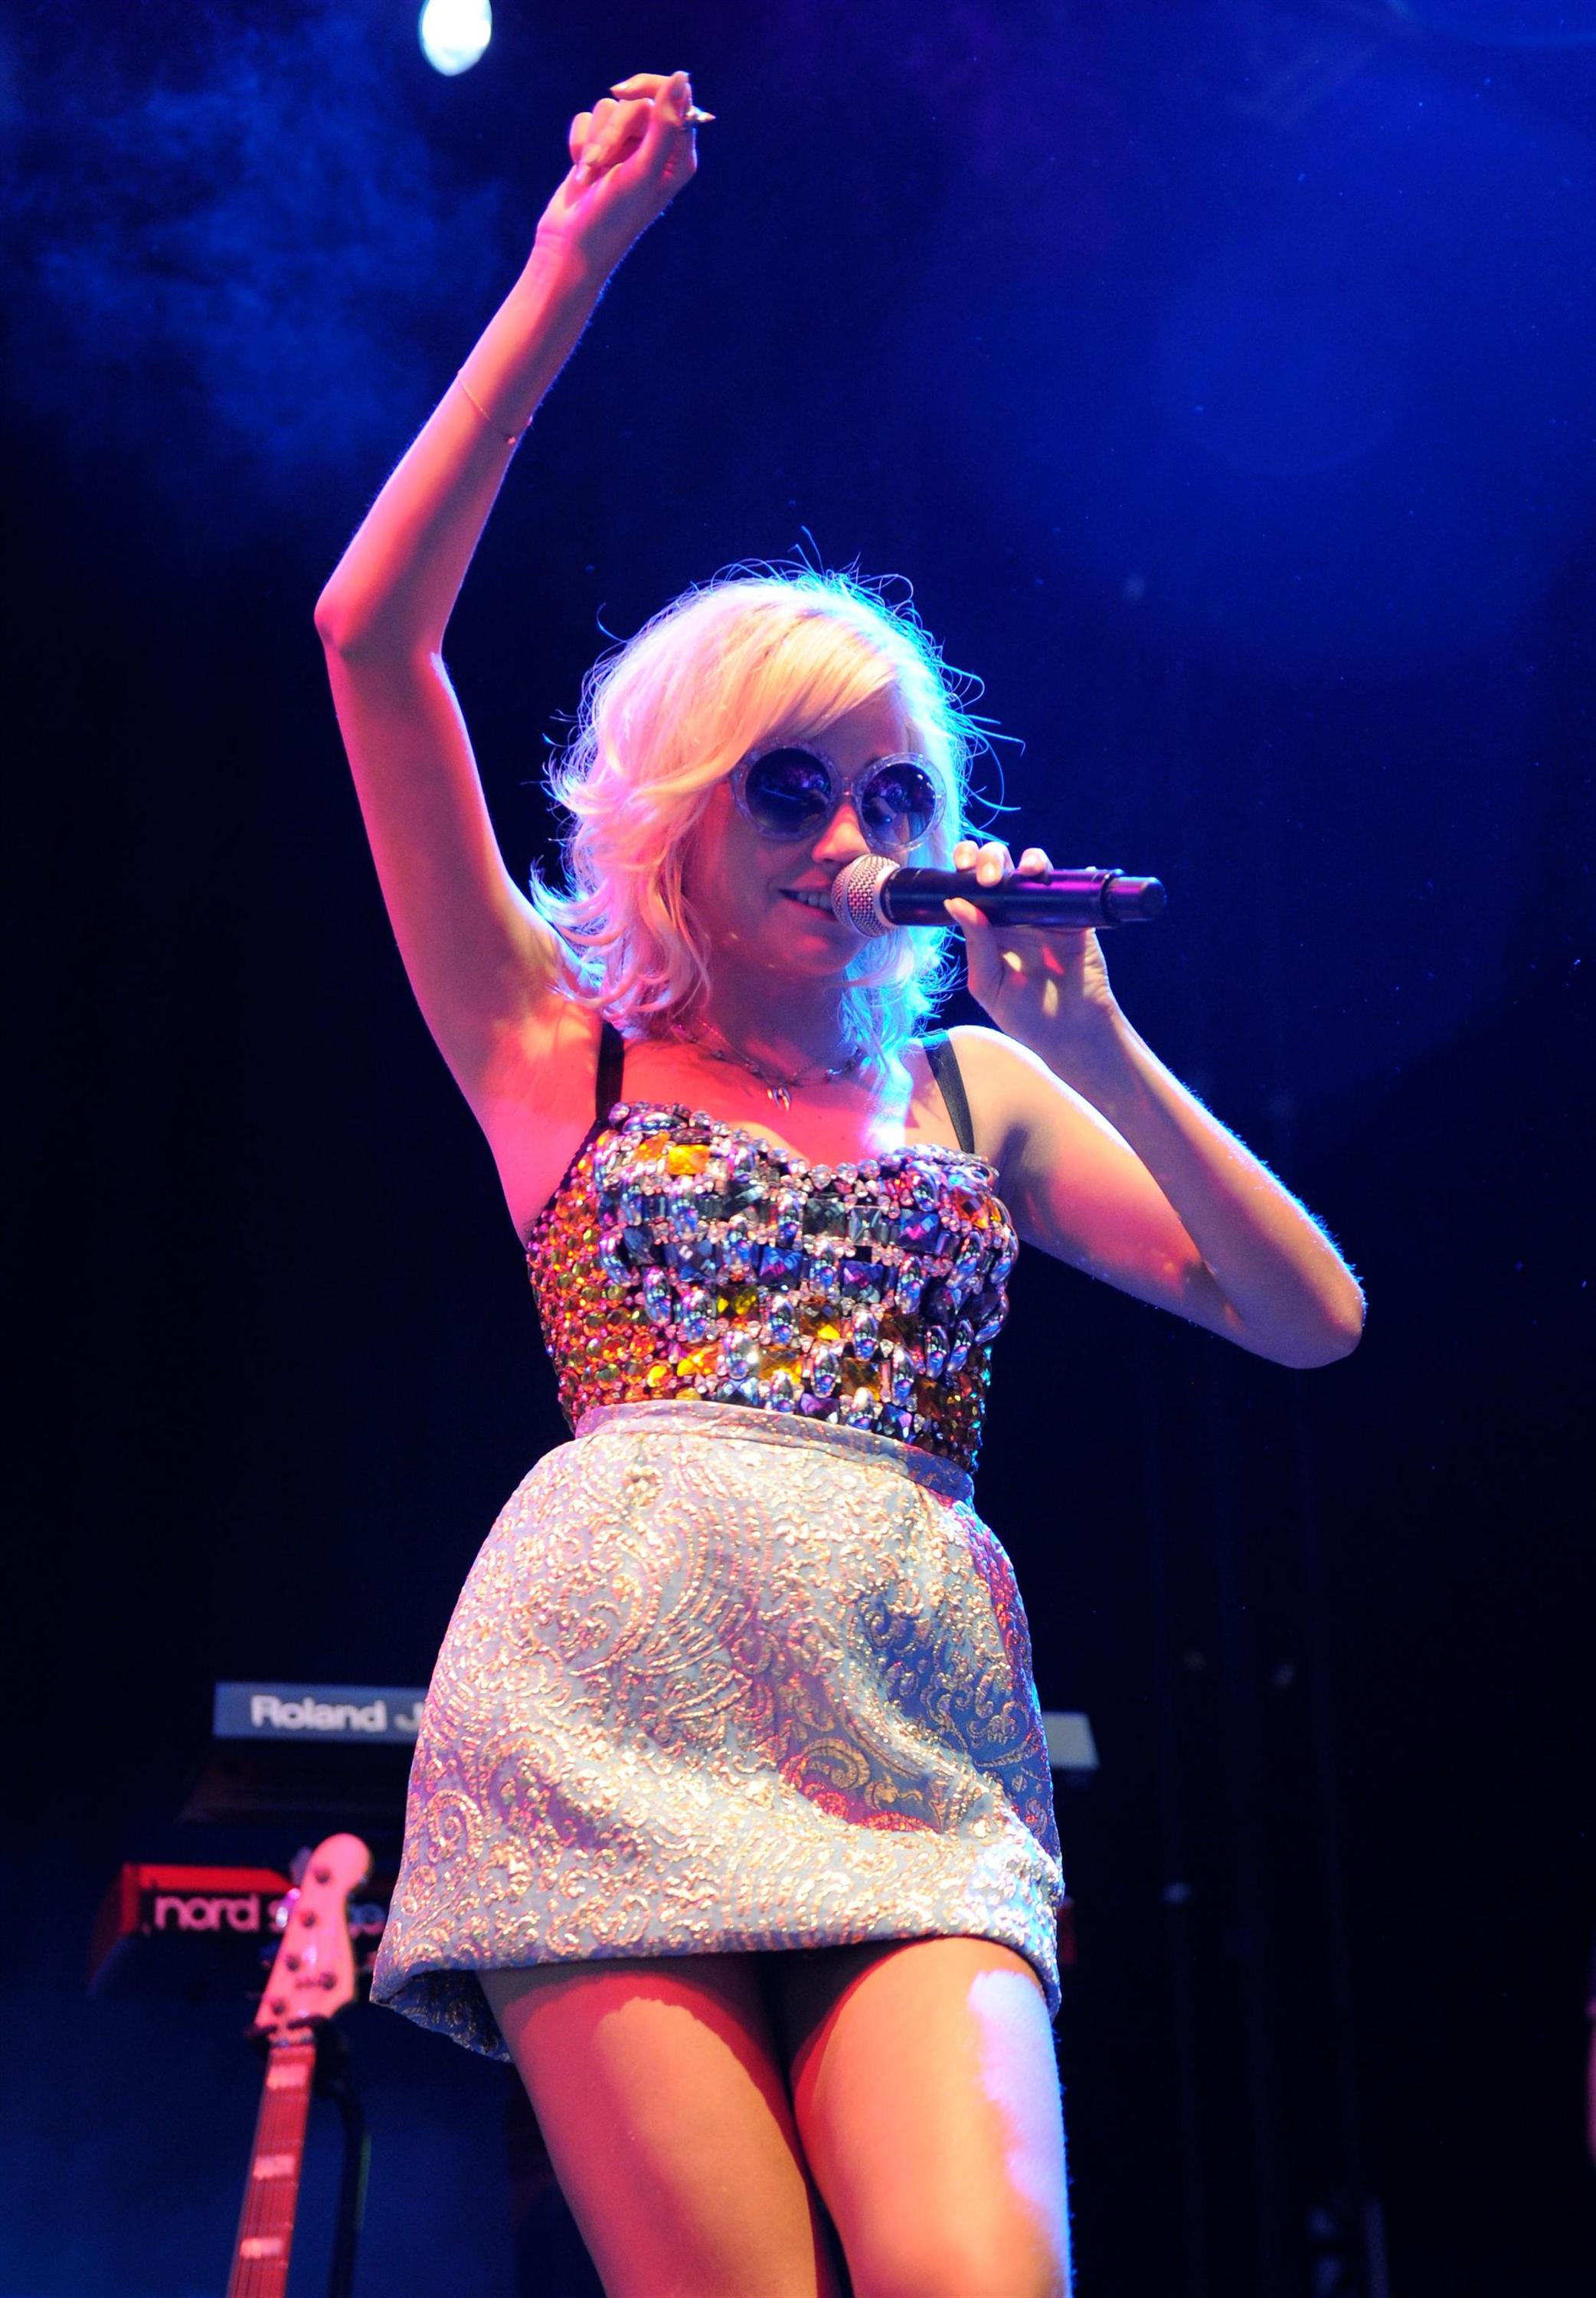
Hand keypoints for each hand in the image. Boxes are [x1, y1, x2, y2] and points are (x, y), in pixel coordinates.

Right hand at [535, 70, 699, 278]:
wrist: (570, 245)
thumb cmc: (613, 217)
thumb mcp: (644, 171)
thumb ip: (665, 125)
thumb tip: (680, 77)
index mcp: (678, 156)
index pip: (674, 98)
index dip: (648, 89)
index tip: (624, 94)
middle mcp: (655, 149)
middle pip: (635, 102)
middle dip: (613, 130)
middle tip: (603, 163)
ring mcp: (625, 149)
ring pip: (608, 109)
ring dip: (594, 143)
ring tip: (591, 176)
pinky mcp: (598, 148)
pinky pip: (586, 119)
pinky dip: (579, 144)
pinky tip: (581, 172)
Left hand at [945, 838, 1124, 1069]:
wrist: (1069, 1034)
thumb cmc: (1024, 1016)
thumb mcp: (988, 984)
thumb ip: (975, 943)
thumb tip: (956, 902)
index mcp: (987, 928)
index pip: (970, 886)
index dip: (964, 866)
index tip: (960, 865)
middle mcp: (1014, 914)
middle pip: (1000, 868)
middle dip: (991, 858)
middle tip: (988, 877)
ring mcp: (1045, 912)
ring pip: (1034, 869)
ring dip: (1028, 861)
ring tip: (1024, 873)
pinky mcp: (1074, 917)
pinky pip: (1068, 887)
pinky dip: (1062, 875)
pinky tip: (1050, 876)